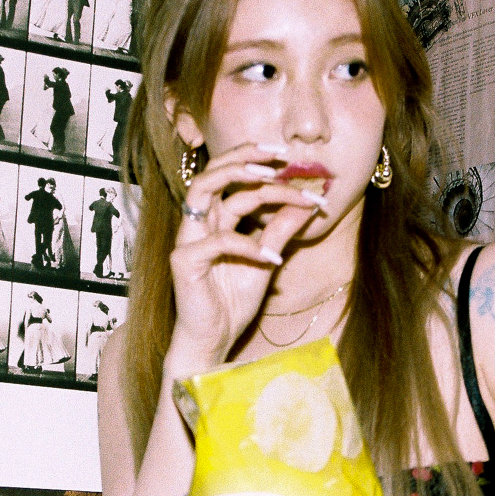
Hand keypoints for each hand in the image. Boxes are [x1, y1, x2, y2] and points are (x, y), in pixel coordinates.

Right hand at [168, 144, 324, 364]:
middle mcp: (199, 222)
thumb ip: (282, 230)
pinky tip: (274, 258)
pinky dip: (249, 245)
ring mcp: (188, 238)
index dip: (268, 170)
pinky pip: (218, 241)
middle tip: (282, 155)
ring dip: (239, 179)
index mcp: (216, 218)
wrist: (213, 339)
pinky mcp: (184, 261)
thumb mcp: (268, 259)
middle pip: (214, 171)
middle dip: (246, 156)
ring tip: (272, 180)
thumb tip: (310, 203)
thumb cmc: (233, 302)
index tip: (304, 174)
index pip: (238, 179)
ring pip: (204, 189)